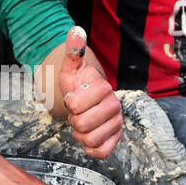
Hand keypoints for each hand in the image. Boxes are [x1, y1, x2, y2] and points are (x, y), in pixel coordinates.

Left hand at [59, 26, 122, 158]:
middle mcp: (114, 105)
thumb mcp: (70, 69)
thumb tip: (75, 31)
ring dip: (80, 135)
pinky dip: (91, 149)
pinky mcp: (116, 138)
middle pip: (82, 125)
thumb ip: (73, 52)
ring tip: (82, 123)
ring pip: (90, 140)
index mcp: (103, 87)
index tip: (73, 97)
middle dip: (74, 120)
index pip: (74, 106)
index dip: (68, 104)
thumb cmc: (77, 85)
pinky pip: (102, 152)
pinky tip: (89, 137)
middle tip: (77, 113)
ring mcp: (117, 123)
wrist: (87, 99)